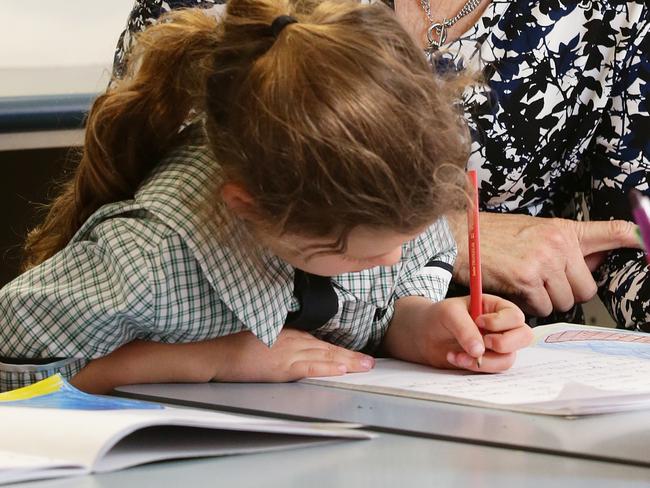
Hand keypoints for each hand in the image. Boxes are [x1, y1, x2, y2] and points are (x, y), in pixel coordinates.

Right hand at [215, 329, 374, 381]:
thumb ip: (281, 340)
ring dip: (347, 361)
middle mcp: (292, 340)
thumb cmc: (234, 344)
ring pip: (324, 356)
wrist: (216, 352)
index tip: (354, 353)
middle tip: (370, 362)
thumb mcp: (263, 335)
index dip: (338, 348)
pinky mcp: (282, 367)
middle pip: (326, 348)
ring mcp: (288, 352)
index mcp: (287, 333)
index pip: (319, 342)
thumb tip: (294, 347)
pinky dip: (327, 368)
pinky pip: (310, 367)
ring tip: (365, 366)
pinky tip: (342, 369)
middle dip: (350, 355)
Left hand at [382, 295, 531, 372]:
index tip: (479, 322)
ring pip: (508, 358)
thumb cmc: (438, 317)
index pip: (515, 316)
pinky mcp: (488, 361)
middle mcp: (501, 327)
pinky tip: (455, 358)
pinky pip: (492, 370)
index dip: (501, 322)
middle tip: (484, 343)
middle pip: (524, 337)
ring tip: (458, 354)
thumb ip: (465, 328)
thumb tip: (480, 350)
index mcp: (495, 308)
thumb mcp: (449, 313)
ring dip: (483, 360)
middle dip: (504, 343)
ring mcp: (496, 346)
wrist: (424, 335)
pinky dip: (474, 367)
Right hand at [448, 213, 639, 315]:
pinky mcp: (527, 279)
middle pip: (586, 288)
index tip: (647, 244)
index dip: (636, 240)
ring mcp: (544, 262)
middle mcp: (559, 244)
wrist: (459, 237)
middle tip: (545, 285)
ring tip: (526, 287)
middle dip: (567, 292)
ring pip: (565, 301)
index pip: (614, 232)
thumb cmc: (492, 235)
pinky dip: (530, 308)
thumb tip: (594, 260)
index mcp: (564, 229)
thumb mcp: (534, 230)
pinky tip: (515, 292)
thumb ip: (564, 246)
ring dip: (547, 302)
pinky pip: (542, 308)